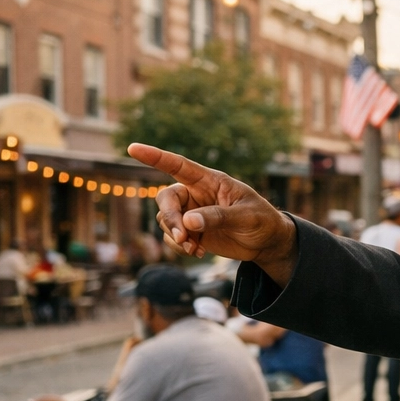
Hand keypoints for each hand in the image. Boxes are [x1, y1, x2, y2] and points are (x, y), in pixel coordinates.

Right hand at [128, 144, 296, 281]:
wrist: (266, 243)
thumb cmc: (262, 221)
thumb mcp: (246, 217)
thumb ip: (218, 216)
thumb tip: (188, 221)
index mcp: (210, 181)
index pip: (179, 165)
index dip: (155, 156)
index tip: (133, 148)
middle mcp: (196, 194)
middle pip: (166, 198)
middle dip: (170, 218)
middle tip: (183, 237)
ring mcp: (191, 213)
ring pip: (165, 220)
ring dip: (176, 236)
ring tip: (196, 248)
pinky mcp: (190, 232)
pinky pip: (172, 237)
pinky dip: (180, 246)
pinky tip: (199, 252)